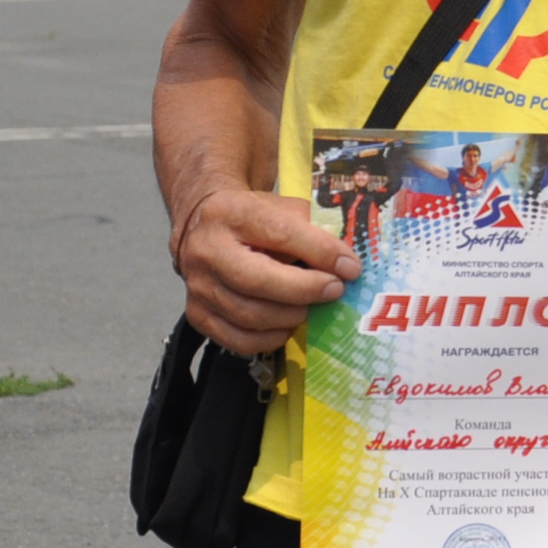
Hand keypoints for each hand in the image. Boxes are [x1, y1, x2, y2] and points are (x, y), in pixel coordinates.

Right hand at [173, 185, 356, 352]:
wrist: (204, 226)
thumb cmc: (253, 217)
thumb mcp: (281, 208)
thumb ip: (310, 232)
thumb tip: (345, 266)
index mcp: (230, 213)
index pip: (280, 235)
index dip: (320, 253)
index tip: (350, 268)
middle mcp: (206, 250)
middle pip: (258, 281)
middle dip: (306, 290)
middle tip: (335, 291)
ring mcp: (197, 285)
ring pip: (249, 315)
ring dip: (292, 316)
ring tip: (313, 307)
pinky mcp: (196, 314)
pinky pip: (238, 340)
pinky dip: (271, 338)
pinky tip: (288, 325)